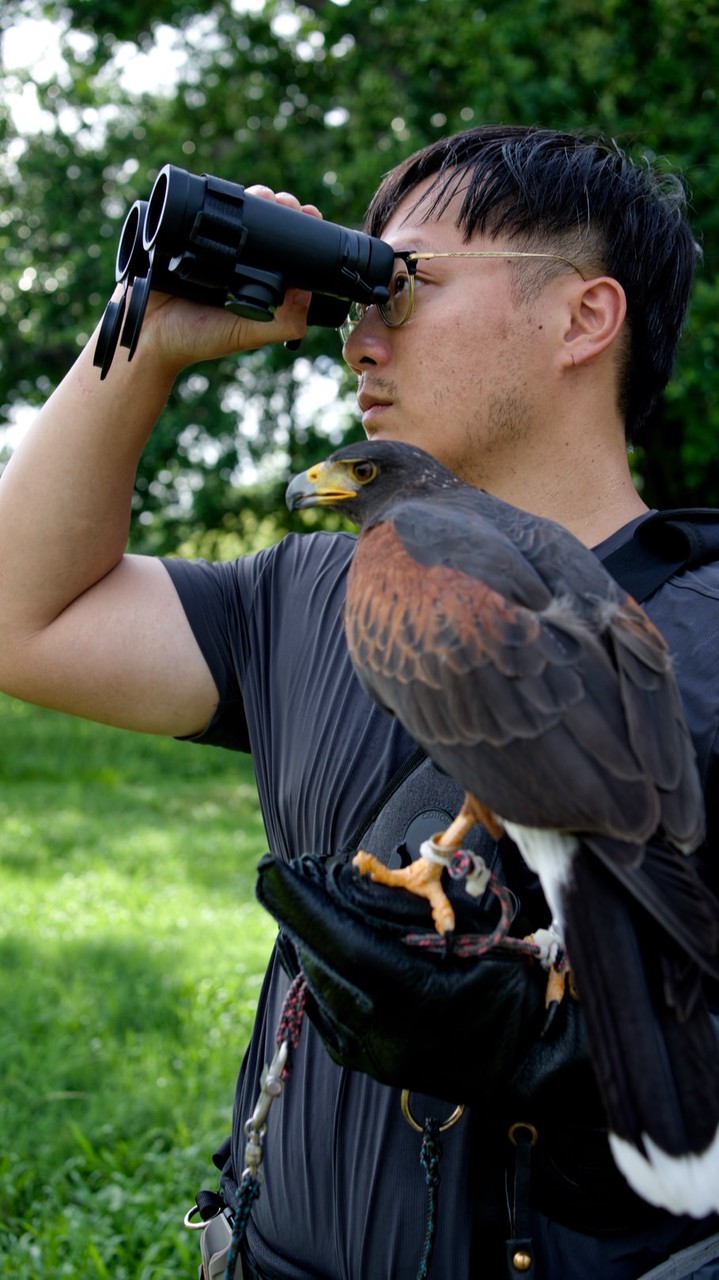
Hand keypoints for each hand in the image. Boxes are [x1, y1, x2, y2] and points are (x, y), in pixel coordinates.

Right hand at [129, 187, 323, 373]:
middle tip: (286, 202)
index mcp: (255, 280)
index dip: (301, 229)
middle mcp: (237, 260)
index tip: (310, 214)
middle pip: (266, 222)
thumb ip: (281, 322)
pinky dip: (216, 195)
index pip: (285, 248)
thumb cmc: (196, 339)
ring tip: (264, 194)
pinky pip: (202, 207)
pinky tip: (230, 192)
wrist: (146, 335)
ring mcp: (209, 244)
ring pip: (237, 211)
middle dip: (280, 206)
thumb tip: (308, 293)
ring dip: (254, 197)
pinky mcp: (183, 233)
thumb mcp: (245, 333)